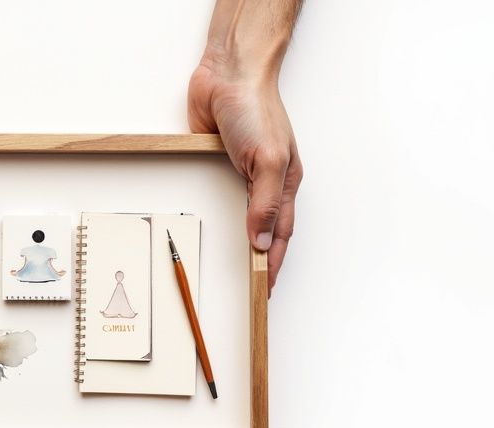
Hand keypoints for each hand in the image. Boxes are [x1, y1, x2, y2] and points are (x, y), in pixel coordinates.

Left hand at [188, 59, 302, 293]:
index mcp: (285, 182)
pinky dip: (212, 212)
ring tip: (232, 268)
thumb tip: (260, 241)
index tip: (266, 287)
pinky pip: (214, 193)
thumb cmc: (256, 108)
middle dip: (260, 259)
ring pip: (239, 214)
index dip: (274, 261)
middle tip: (251, 287)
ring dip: (237, 238)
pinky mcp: (216, 163)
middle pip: (263, 229)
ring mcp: (240, 172)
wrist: (227, 74)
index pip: (280, 232)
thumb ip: (265, 202)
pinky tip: (208, 225)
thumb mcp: (268, 160)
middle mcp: (265, 180)